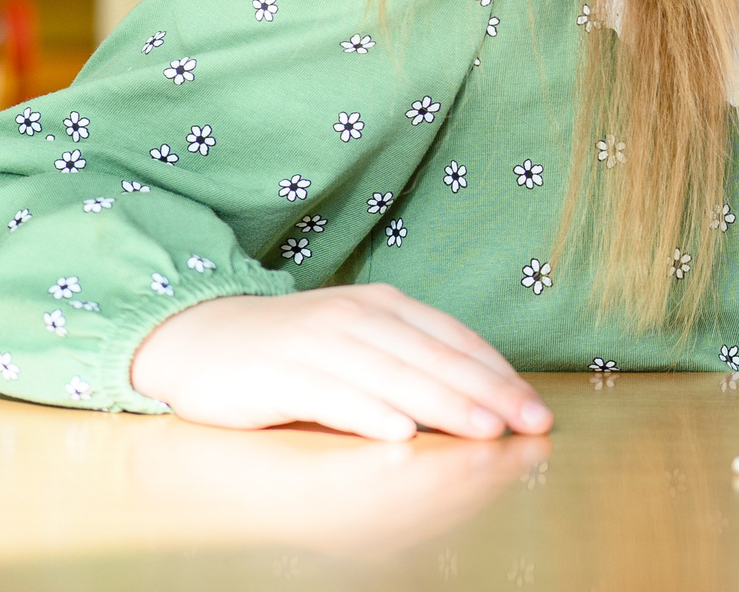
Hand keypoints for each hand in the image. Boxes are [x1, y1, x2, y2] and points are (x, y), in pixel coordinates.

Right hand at [130, 284, 554, 440]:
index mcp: (386, 306)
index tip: (538, 408)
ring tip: (485, 431)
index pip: (456, 340)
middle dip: (490, 394)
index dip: (501, 374)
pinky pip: (333, 397)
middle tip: (532, 423)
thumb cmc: (293, 349)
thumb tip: (480, 396)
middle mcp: (358, 317)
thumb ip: (411, 360)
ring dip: (445, 405)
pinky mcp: (279, 375)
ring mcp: (318, 343)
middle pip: (435, 359)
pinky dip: (370, 413)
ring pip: (394, 377)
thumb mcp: (360, 341)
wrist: (199, 337)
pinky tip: (401, 432)